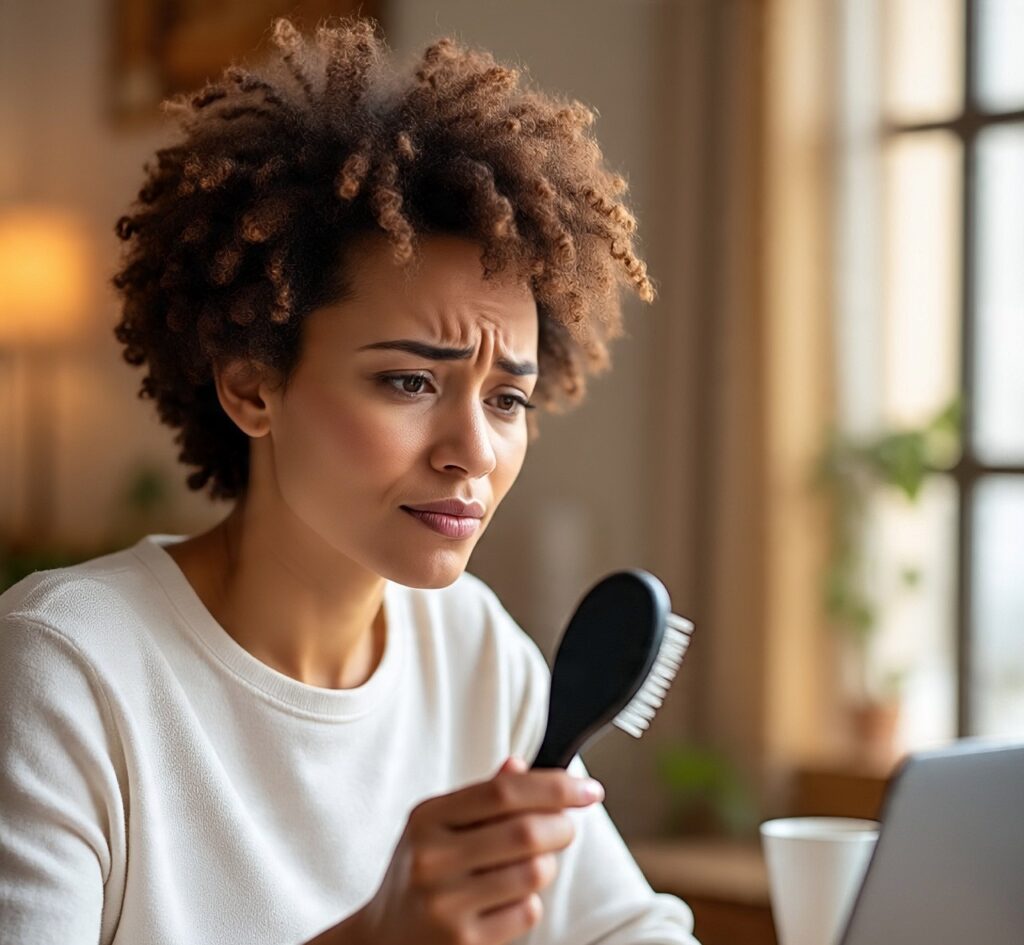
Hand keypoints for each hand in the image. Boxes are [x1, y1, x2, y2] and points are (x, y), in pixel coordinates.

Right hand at [344, 755, 603, 944]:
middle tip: (567, 827)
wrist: (380, 940)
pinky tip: (510, 897)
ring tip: (535, 863)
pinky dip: (530, 901)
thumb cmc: (421, 871)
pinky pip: (525, 911)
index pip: (503, 792)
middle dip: (563, 826)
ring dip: (548, 865)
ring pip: (533, 873)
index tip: (589, 789)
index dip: (554, 787)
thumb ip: (481, 797)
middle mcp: (432, 858)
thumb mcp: (438, 826)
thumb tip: (521, 765)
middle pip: (526, 832)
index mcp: (428, 818)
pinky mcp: (463, 942)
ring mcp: (446, 903)